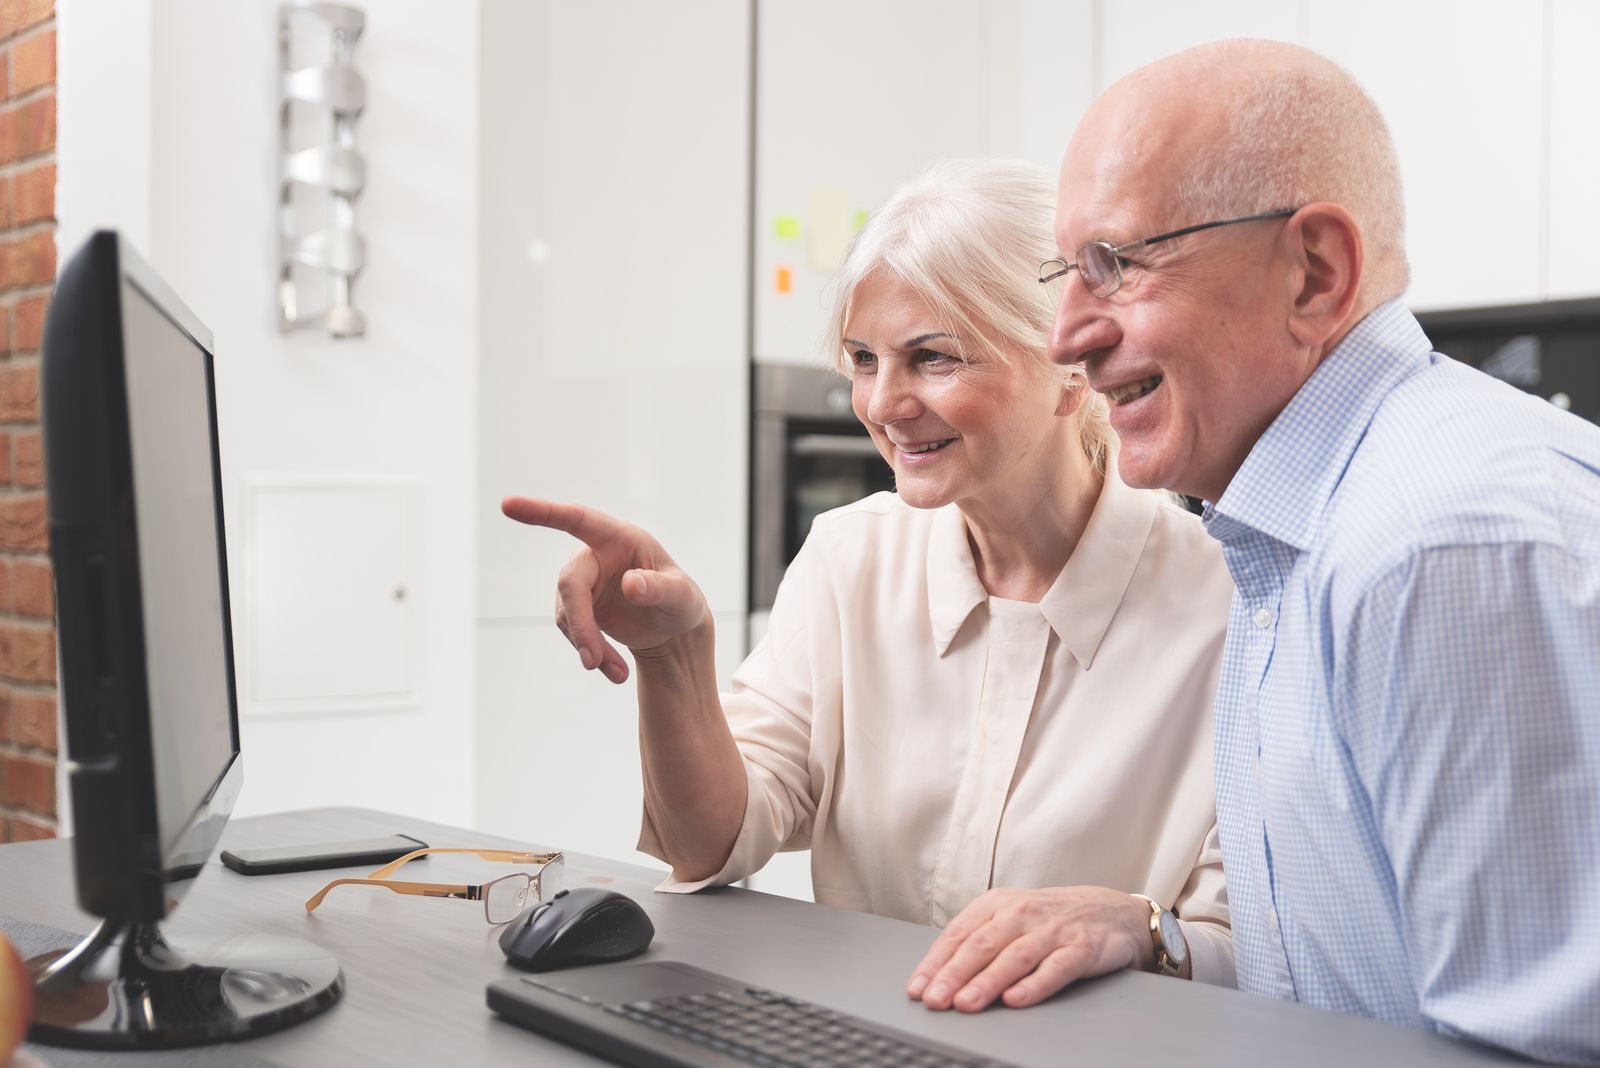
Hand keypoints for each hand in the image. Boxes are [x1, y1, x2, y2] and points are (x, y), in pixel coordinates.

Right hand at [501, 497, 709, 683]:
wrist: (673, 630)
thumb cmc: (680, 601)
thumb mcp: (681, 596)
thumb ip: (658, 588)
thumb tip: (629, 584)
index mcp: (620, 538)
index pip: (577, 519)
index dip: (543, 512)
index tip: (507, 505)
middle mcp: (595, 555)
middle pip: (570, 582)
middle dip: (580, 623)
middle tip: (592, 662)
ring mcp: (584, 581)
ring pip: (567, 613)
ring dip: (588, 645)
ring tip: (618, 673)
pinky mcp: (578, 607)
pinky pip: (572, 631)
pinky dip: (590, 653)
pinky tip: (614, 671)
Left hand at [906, 886, 1152, 1011]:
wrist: (1111, 910)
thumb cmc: (1050, 918)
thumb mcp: (1011, 919)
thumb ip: (979, 942)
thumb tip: (938, 975)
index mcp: (998, 904)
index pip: (959, 933)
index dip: (935, 962)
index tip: (917, 988)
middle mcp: (1022, 913)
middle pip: (981, 945)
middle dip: (953, 975)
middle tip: (934, 999)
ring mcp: (1052, 930)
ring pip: (1014, 957)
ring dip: (987, 982)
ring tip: (966, 1003)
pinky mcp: (1081, 948)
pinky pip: (1055, 969)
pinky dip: (1034, 985)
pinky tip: (1016, 1000)